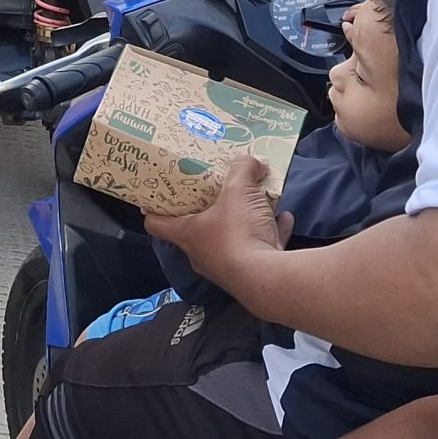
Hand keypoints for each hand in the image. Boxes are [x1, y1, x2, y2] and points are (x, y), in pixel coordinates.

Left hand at [144, 157, 289, 294]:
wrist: (268, 278)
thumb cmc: (238, 233)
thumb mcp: (238, 190)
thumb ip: (242, 169)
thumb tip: (250, 160)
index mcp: (188, 234)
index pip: (156, 224)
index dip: (153, 208)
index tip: (155, 194)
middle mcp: (203, 254)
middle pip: (198, 229)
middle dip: (208, 208)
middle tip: (216, 189)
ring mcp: (228, 267)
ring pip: (233, 238)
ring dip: (246, 219)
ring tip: (258, 200)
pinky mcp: (253, 276)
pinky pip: (261, 247)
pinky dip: (271, 232)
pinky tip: (284, 218)